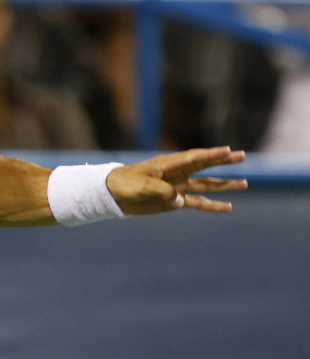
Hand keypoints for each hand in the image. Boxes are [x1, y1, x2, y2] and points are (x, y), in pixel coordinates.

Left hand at [106, 147, 247, 215]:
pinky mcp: (175, 201)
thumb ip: (161, 190)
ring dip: (224, 185)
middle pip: (205, 166)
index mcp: (168, 165)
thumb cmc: (125, 184)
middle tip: (242, 156)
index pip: (193, 157)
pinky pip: (197, 203)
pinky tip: (228, 207)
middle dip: (223, 162)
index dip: (210, 154)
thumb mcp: (140, 185)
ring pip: (206, 185)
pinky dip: (212, 205)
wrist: (113, 194)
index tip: (227, 150)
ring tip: (244, 184)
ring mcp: (178, 187)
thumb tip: (179, 200)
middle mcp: (177, 174)